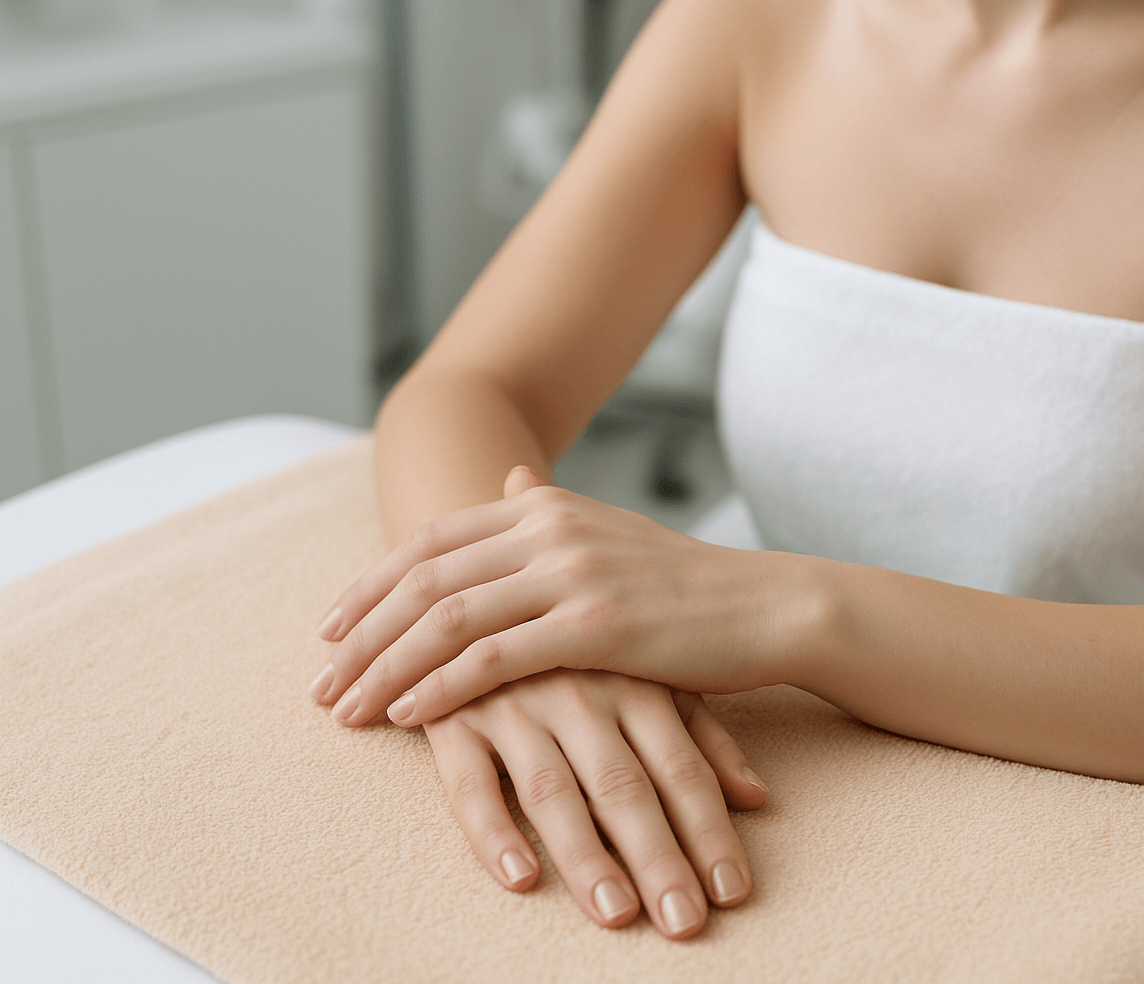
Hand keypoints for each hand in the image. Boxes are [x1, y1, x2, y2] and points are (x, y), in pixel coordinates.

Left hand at [311, 467, 794, 728]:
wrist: (768, 607)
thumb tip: (510, 480)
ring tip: (348, 709)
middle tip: (321, 682)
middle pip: (423, 579)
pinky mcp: (596, 626)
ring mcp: (571, 574)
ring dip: (386, 667)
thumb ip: (551, 510)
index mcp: (544, 509)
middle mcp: (548, 529)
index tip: (330, 629)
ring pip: (446, 619)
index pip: (430, 543)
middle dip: (362, 634)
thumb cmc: (689, 585)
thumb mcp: (611, 535)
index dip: (370, 586)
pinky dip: (440, 687)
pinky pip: (494, 658)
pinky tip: (409, 716)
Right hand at [423, 669, 766, 937]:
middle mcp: (580, 693)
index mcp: (635, 684)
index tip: (732, 893)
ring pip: (553, 789)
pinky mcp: (455, 718)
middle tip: (684, 922)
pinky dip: (494, 830)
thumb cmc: (585, 647)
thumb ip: (702, 737)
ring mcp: (515, 704)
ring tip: (618, 914)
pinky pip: (470, 782)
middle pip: (624, 786)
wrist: (483, 579)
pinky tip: (521, 877)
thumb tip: (757, 797)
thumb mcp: (649, 678)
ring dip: (586, 855)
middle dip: (658, 858)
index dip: (708, 832)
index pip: (682, 769)